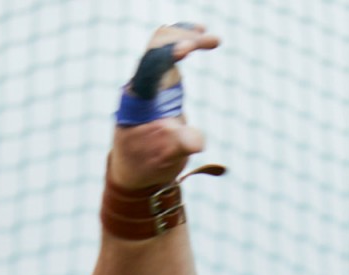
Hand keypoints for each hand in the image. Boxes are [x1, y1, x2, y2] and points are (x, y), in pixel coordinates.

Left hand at [108, 23, 219, 191]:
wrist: (134, 167)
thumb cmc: (146, 163)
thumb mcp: (164, 159)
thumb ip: (179, 146)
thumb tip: (199, 141)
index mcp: (137, 98)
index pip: (151, 64)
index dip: (169, 53)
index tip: (189, 48)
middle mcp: (142, 82)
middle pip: (159, 44)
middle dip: (184, 37)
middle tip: (214, 41)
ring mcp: (151, 80)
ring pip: (164, 42)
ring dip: (188, 35)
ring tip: (213, 40)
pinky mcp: (161, 82)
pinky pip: (169, 51)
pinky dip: (185, 40)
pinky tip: (202, 34)